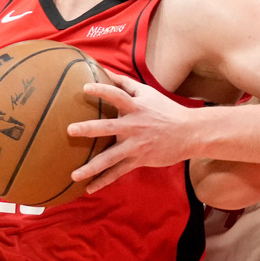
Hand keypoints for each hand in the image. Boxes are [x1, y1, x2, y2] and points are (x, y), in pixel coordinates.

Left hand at [68, 72, 193, 192]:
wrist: (189, 133)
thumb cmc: (165, 110)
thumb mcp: (148, 93)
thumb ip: (125, 83)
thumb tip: (105, 71)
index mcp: (135, 107)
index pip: (117, 96)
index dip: (102, 90)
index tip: (85, 88)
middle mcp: (133, 126)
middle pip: (108, 127)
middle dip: (89, 129)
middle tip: (70, 130)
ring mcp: (135, 146)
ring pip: (111, 158)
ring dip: (92, 166)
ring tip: (74, 175)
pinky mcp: (138, 160)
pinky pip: (118, 172)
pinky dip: (104, 181)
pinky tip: (89, 188)